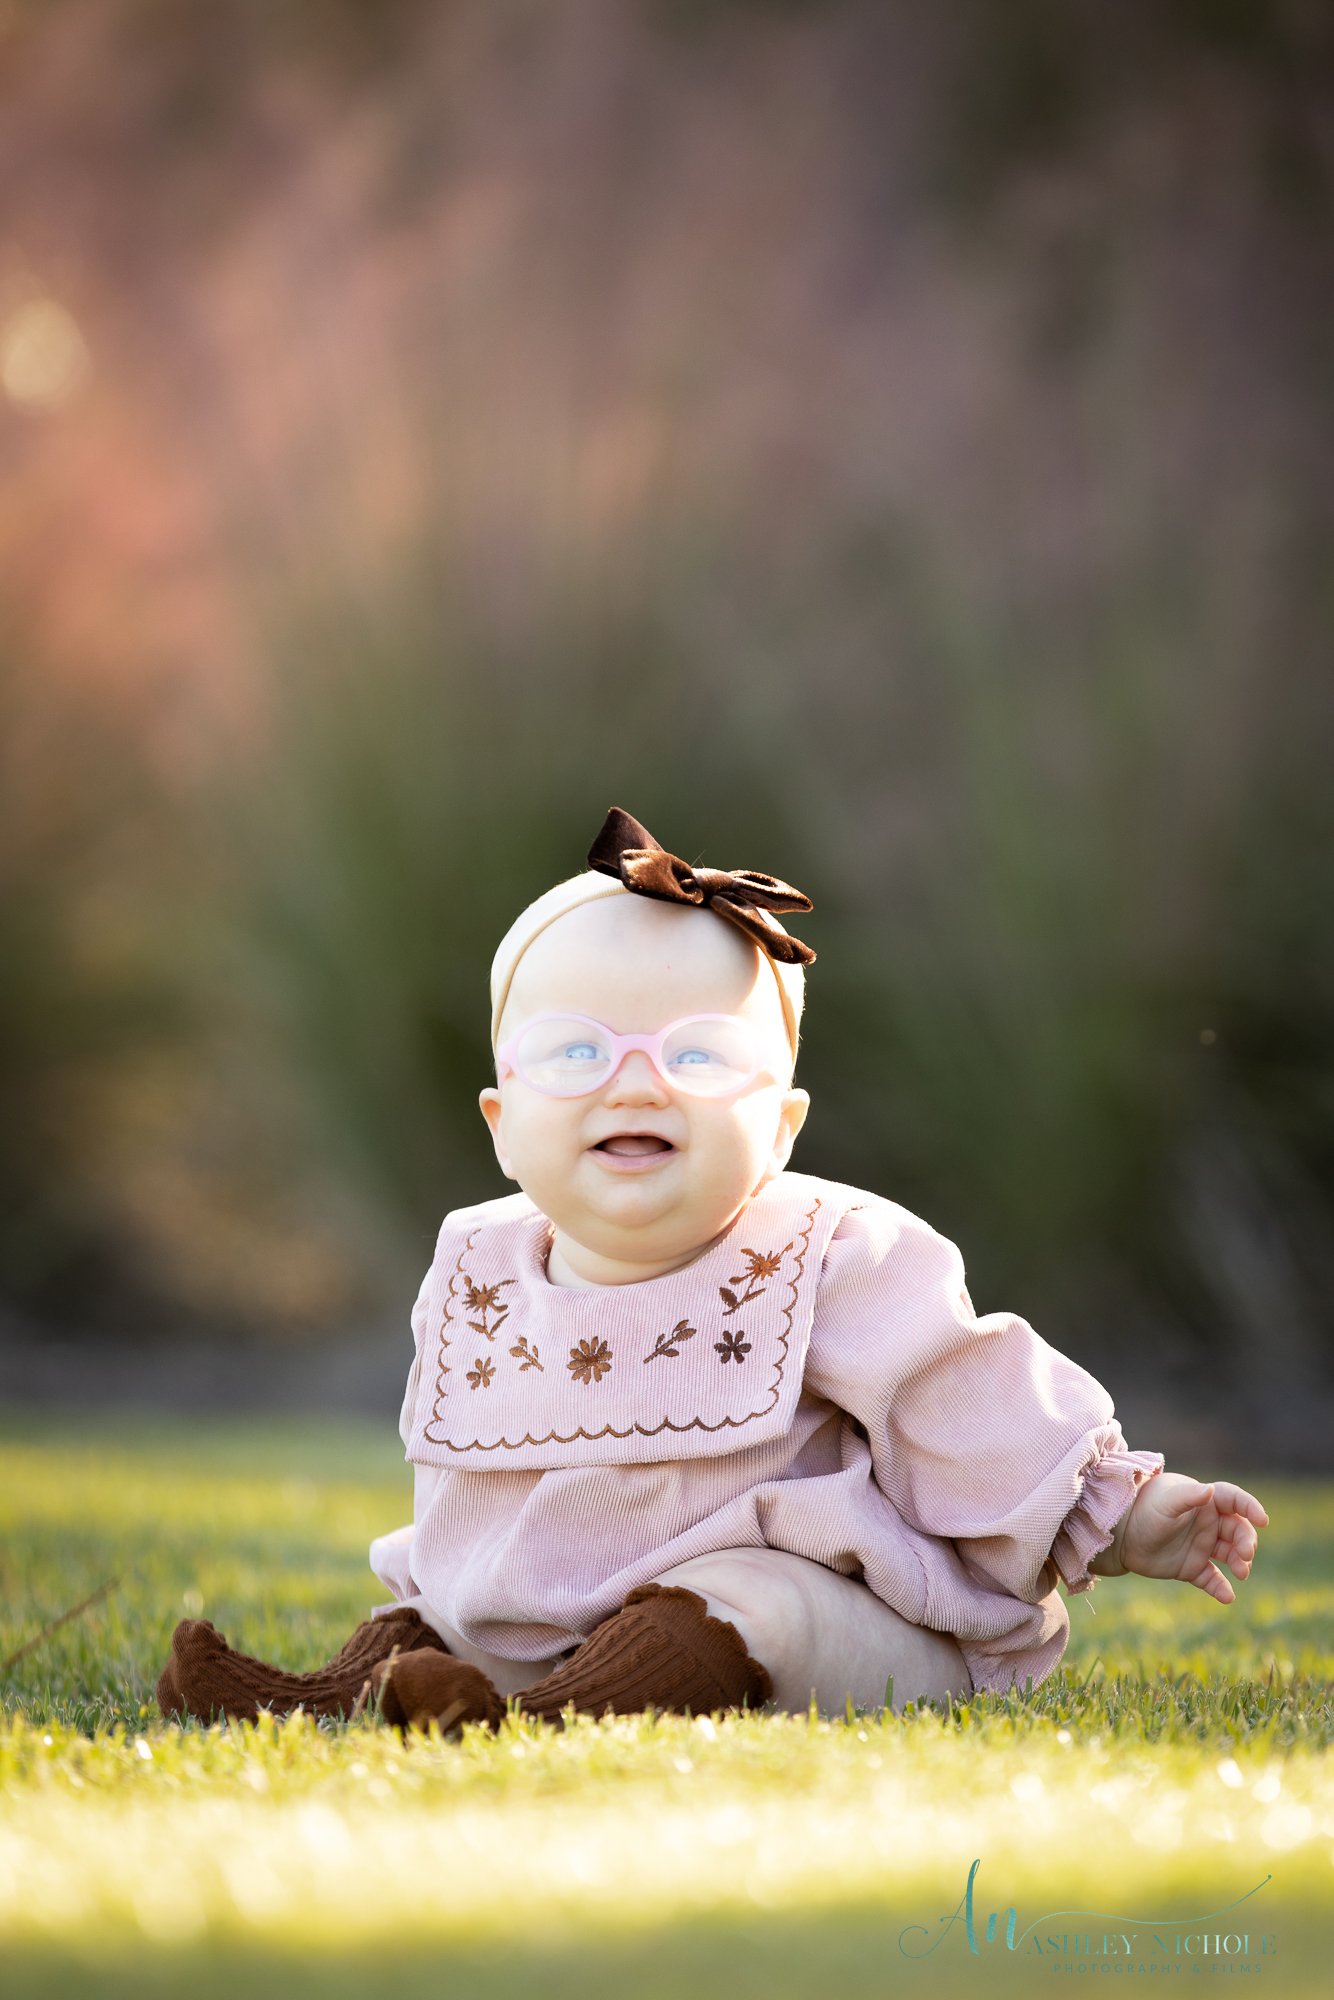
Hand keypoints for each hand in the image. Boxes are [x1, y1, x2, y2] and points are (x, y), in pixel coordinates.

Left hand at [1119, 1473, 1268, 1602]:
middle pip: (1238, 1530)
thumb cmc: (1143, 1509)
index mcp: (1204, 1501)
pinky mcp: (1192, 1567)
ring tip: (1240, 1572)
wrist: (1120, 1533)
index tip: (1263, 1520)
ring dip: (1240, 1563)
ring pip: (1230, 1555)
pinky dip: (1221, 1588)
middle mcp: (1208, 1523)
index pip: (1234, 1500)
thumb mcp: (1165, 1502)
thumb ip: (1188, 1497)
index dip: (1250, 1507)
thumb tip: (1210, 1491)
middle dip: (1246, 1542)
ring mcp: (1202, 1546)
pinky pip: (1212, 1579)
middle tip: (1244, 1555)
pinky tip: (1227, 1597)